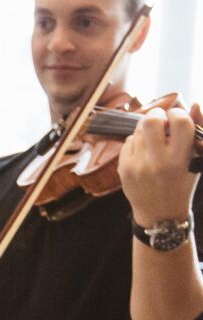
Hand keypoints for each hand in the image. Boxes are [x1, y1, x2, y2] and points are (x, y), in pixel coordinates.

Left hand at [119, 104, 199, 227]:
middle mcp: (158, 163)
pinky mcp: (124, 169)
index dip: (179, 114)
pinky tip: (144, 154)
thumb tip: (195, 103)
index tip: (178, 120)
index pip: (180, 121)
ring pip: (138, 129)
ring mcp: (138, 166)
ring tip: (154, 141)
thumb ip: (198, 130)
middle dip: (157, 116)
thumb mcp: (196, 160)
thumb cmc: (182, 183)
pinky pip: (128, 141)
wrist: (160, 215)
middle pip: (151, 120)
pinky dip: (137, 142)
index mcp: (180, 160)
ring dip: (147, 129)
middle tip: (162, 123)